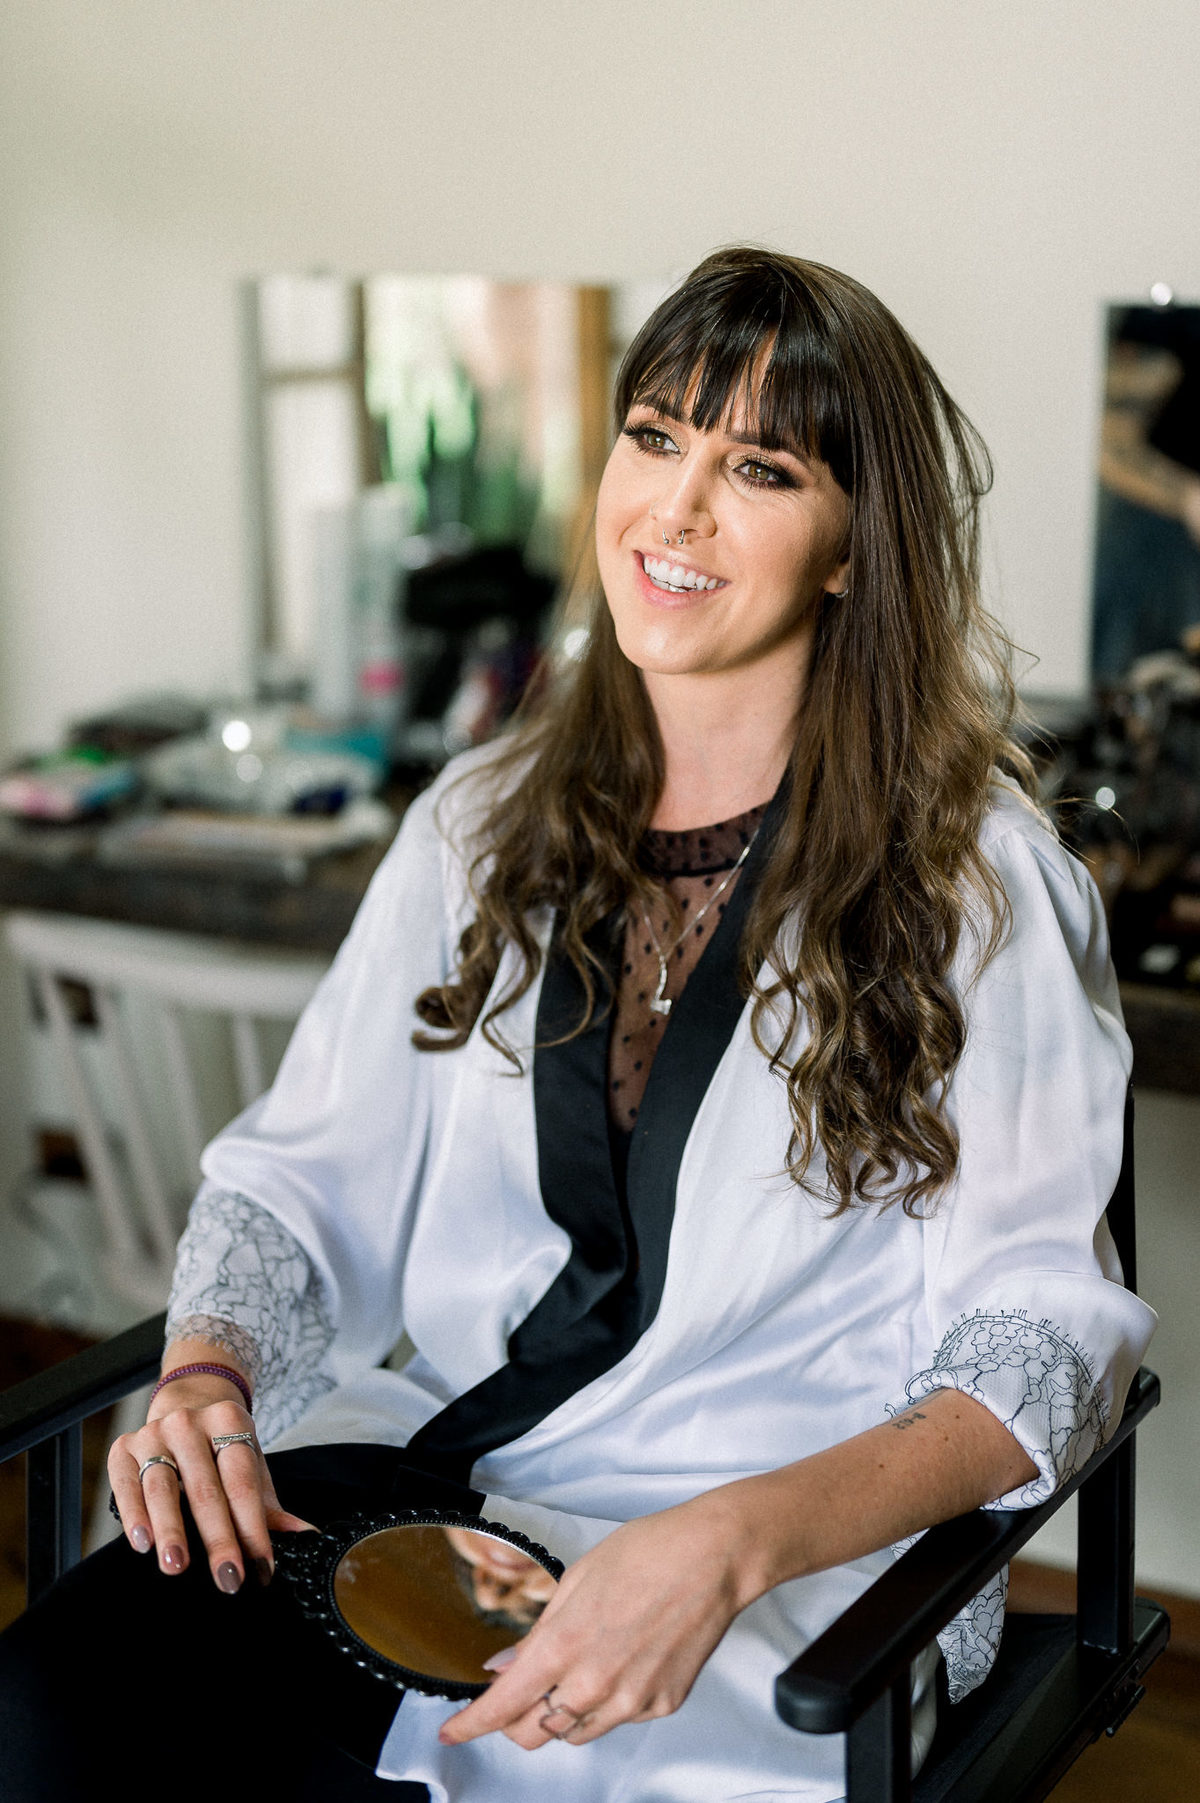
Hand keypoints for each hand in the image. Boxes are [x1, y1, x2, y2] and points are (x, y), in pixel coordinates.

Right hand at [108, 1376, 313, 1591]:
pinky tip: (143, 1543)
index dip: (253, 1527)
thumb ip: (270, 1506)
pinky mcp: (122, 1448)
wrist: (184, 1407)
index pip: (243, 1481)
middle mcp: (189, 1422)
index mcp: (229, 1421)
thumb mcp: (249, 1467)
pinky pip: (126, 1485)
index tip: (262, 1568)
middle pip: (205, 1488)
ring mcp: (153, 1433)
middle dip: (217, 1538)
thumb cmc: (221, 1450)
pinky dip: (133, 1514)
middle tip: (228, 1578)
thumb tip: (305, 1537)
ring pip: (162, 1486)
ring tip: (178, 1566)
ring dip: (171, 1529)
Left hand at [438, 1496, 744, 1750]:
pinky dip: (605, 1703)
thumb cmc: (648, 1554)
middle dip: (513, 1721)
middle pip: (533, 1734)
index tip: (452, 1731)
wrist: (713, 1559)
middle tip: (513, 1696)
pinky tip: (617, 1663)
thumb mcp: (576, 1580)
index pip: (501, 1707)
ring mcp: (630, 1701)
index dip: (470, 1725)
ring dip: (559, 1714)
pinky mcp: (661, 1705)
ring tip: (574, 1670)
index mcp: (564, 1647)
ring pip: (574, 1734)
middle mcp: (593, 1685)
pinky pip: (617, 1720)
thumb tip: (505, 1666)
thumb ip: (537, 1633)